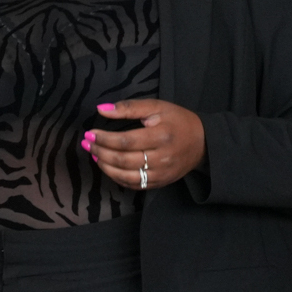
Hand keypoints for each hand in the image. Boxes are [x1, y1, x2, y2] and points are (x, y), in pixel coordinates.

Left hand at [83, 100, 205, 190]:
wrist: (203, 142)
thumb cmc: (178, 121)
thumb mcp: (156, 107)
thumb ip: (128, 107)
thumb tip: (100, 109)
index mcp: (161, 136)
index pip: (125, 141)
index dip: (103, 139)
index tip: (89, 133)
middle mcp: (162, 158)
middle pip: (122, 160)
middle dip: (100, 152)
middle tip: (87, 144)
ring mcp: (161, 173)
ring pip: (126, 176)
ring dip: (105, 167)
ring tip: (94, 155)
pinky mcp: (160, 182)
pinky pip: (134, 184)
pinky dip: (117, 177)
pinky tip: (107, 167)